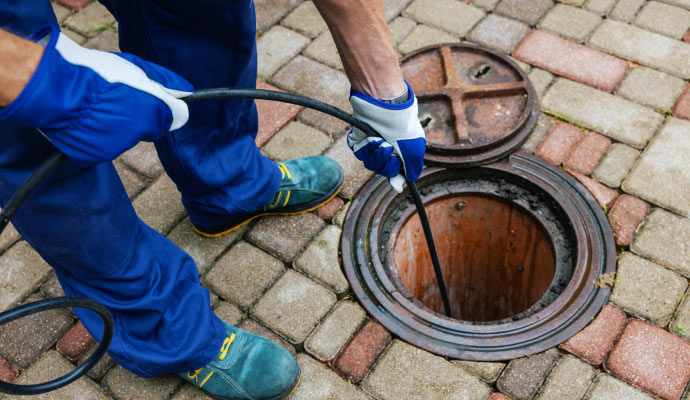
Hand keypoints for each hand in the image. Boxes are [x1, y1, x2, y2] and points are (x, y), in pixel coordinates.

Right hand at [0, 25, 191, 165]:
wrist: (56, 88)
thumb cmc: (95, 73)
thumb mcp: (135, 68)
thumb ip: (164, 81)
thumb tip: (187, 91)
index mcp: (154, 111)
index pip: (174, 117)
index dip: (161, 107)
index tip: (150, 100)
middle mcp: (140, 133)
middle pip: (148, 129)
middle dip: (138, 117)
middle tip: (116, 100)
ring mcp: (117, 147)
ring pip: (125, 138)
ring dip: (115, 127)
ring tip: (95, 107)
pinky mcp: (96, 155)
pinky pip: (102, 146)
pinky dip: (97, 137)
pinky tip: (85, 120)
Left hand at [347, 81, 425, 191]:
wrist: (386, 105)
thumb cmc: (403, 126)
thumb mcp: (415, 149)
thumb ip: (412, 168)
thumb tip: (407, 182)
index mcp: (400, 151)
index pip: (395, 171)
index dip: (395, 177)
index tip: (395, 182)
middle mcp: (386, 149)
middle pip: (382, 170)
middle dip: (386, 163)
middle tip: (390, 148)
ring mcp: (372, 145)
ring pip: (370, 164)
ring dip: (377, 154)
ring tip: (381, 140)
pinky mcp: (359, 140)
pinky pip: (360, 153)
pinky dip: (367, 147)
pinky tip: (372, 137)